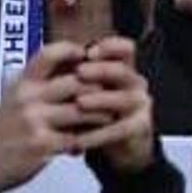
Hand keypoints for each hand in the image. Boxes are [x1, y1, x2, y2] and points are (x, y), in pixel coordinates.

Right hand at [0, 42, 94, 190]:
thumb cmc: (3, 130)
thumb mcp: (15, 97)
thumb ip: (41, 83)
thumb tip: (76, 64)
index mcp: (22, 82)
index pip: (50, 53)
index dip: (73, 51)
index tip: (88, 56)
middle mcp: (28, 97)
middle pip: (77, 81)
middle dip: (98, 87)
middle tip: (111, 92)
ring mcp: (35, 121)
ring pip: (83, 110)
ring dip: (100, 114)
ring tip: (107, 117)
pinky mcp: (42, 144)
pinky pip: (77, 137)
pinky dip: (88, 139)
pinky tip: (89, 140)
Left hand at [68, 36, 156, 171]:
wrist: (123, 146)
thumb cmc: (99, 113)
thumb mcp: (90, 91)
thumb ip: (78, 76)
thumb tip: (51, 61)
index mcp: (124, 69)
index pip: (125, 49)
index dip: (109, 47)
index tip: (88, 51)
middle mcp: (135, 84)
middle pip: (123, 70)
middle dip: (100, 69)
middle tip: (79, 71)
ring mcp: (140, 106)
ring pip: (123, 99)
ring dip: (100, 99)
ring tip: (79, 103)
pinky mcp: (139, 128)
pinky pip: (118, 130)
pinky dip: (96, 134)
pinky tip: (78, 138)